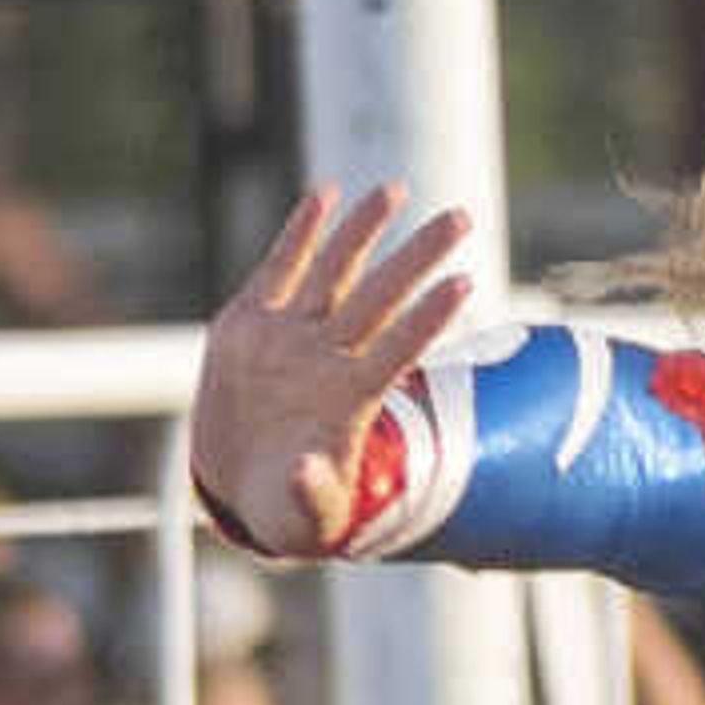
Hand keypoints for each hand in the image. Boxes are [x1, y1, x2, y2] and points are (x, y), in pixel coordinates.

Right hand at [190, 186, 471, 557]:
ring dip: (364, 230)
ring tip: (395, 189)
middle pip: (379, 296)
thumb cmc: (285, 507)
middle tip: (461, 216)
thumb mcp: (299, 515)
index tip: (466, 281)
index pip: (398, 349)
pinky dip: (300, 235)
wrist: (238, 486)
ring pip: (335, 272)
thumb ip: (310, 493)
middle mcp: (326, 359)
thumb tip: (306, 473)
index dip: (428, 318)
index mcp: (347, 400)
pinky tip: (325, 196)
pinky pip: (278, 270)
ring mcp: (290, 338)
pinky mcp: (249, 325)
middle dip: (418, 256)